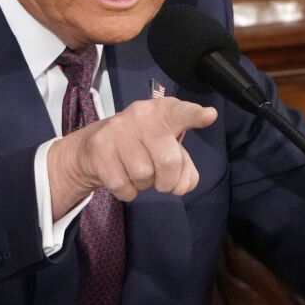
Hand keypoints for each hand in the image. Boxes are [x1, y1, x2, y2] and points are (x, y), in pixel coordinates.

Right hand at [47, 96, 217, 216]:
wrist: (95, 146)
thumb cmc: (143, 146)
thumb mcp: (168, 150)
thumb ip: (185, 167)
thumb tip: (183, 185)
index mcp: (164, 112)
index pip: (181, 112)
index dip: (195, 116)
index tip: (209, 115)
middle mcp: (140, 115)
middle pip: (168, 161)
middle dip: (168, 180)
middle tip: (162, 181)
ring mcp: (117, 130)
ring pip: (143, 175)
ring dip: (144, 184)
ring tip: (137, 173)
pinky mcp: (99, 148)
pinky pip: (123, 185)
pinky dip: (128, 192)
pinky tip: (123, 178)